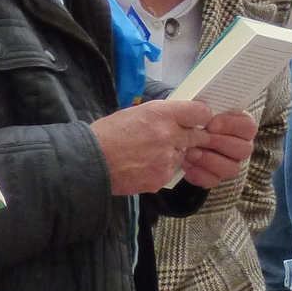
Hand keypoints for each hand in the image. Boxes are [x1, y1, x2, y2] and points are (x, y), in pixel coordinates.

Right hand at [90, 99, 213, 194]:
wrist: (91, 162)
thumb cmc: (108, 134)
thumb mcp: (136, 112)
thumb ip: (161, 116)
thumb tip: (178, 120)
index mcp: (162, 114)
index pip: (200, 112)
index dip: (199, 116)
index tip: (195, 120)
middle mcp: (169, 135)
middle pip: (196, 136)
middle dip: (190, 137)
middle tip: (176, 138)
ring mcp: (167, 159)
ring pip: (183, 155)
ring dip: (173, 154)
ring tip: (149, 153)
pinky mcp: (162, 178)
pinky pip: (171, 171)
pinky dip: (162, 169)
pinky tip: (143, 166)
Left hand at [182, 110, 257, 188]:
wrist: (159, 138)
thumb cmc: (177, 119)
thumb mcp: (182, 108)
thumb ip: (195, 108)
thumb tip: (206, 113)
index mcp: (235, 123)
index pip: (248, 127)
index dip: (232, 126)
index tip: (211, 125)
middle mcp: (236, 144)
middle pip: (245, 150)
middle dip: (221, 143)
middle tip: (201, 139)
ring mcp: (226, 163)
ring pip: (233, 168)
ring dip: (211, 160)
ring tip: (190, 152)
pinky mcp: (213, 177)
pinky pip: (214, 180)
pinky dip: (199, 173)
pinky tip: (186, 164)